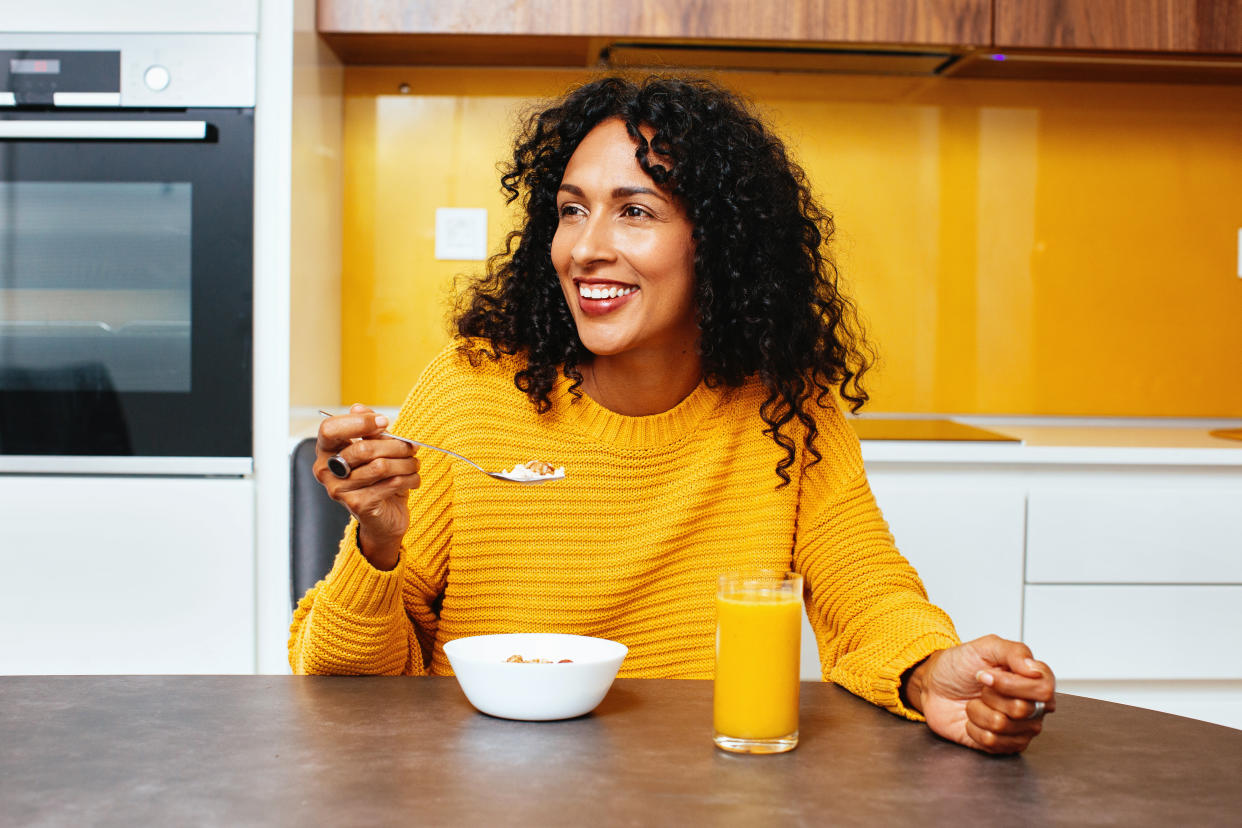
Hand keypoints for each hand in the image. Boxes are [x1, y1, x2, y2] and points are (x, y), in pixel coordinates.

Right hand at [315, 404, 419, 570]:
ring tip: (414, 464)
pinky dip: (409, 478)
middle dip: (395, 445)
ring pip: (380, 466)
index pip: (330, 429)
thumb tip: (359, 407)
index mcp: (326, 452)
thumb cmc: (378, 480)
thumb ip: (367, 430)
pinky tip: (414, 479)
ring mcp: (339, 490)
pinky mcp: (358, 504)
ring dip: (406, 463)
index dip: (359, 422)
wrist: (383, 519)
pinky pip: (390, 483)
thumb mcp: (375, 450)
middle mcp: (327, 471)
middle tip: (412, 447)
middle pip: (363, 448)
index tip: (385, 422)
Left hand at [904, 634, 1054, 754]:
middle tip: (980, 688)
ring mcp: (1019, 728)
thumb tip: (1035, 669)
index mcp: (1033, 680)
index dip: (1010, 684)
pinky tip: (972, 719)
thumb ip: (1014, 652)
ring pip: (1002, 726)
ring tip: (975, 702)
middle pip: (1021, 709)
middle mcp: (1032, 706)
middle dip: (989, 696)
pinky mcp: (1003, 745)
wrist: (934, 686)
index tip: (985, 675)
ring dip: (978, 711)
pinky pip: (992, 742)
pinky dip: (973, 728)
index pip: (1043, 690)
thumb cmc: (959, 666)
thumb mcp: (985, 647)